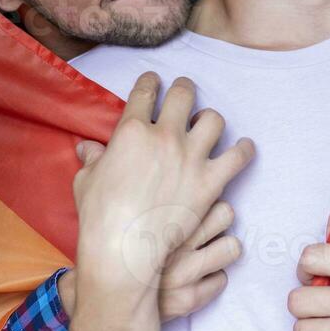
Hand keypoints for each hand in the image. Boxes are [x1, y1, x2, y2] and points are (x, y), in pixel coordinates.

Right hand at [72, 72, 252, 302]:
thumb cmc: (100, 216)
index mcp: (132, 130)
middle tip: (185, 92)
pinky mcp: (210, 182)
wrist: (124, 248)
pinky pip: (237, 157)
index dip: (151, 83)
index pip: (146, 92)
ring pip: (214, 120)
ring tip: (207, 124)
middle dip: (184, 89)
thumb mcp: (87, 181)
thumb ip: (92, 159)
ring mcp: (191, 157)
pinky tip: (243, 148)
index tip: (154, 82)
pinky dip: (243, 150)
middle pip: (184, 95)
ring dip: (211, 119)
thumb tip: (86, 147)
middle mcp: (165, 136)